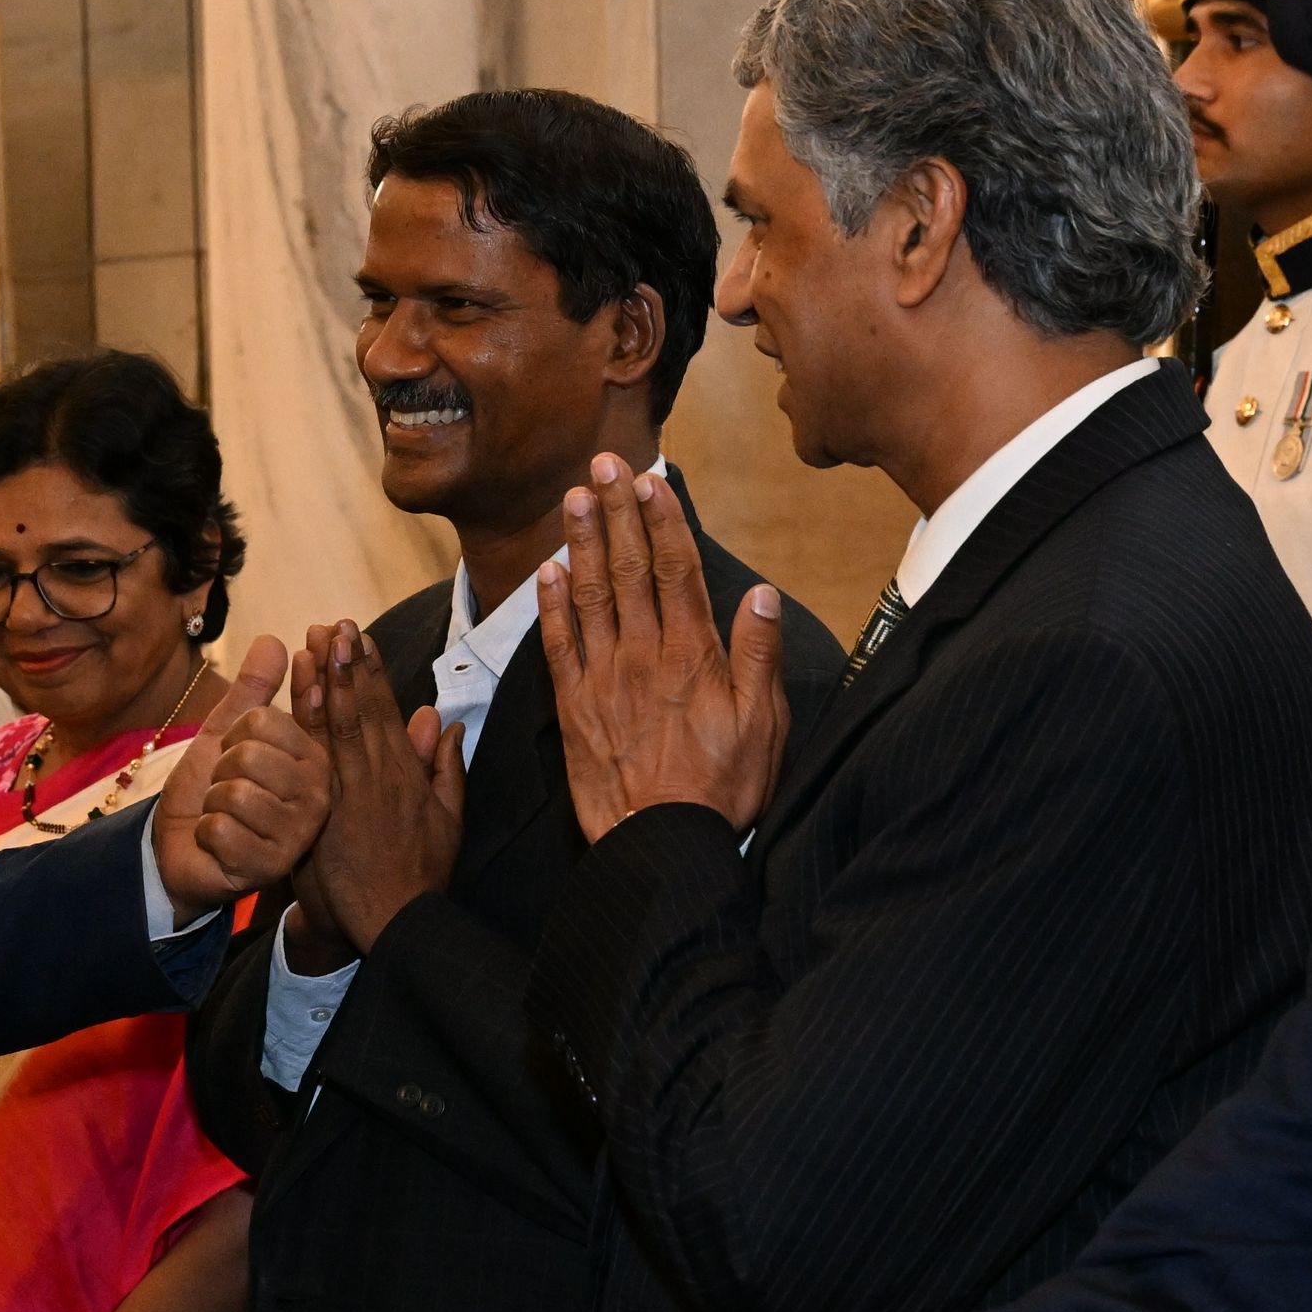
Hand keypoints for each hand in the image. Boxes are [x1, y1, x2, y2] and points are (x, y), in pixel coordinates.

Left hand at [154, 637, 331, 917]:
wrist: (184, 847)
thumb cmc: (212, 791)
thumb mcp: (228, 734)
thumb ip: (253, 691)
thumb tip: (274, 640)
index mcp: (314, 759)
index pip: (263, 721)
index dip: (234, 737)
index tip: (239, 758)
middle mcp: (317, 796)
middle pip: (247, 755)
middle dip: (220, 773)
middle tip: (227, 792)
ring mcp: (296, 835)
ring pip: (233, 793)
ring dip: (212, 805)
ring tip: (224, 817)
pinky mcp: (271, 866)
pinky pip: (220, 829)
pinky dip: (206, 833)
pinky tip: (219, 845)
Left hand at [285, 623, 465, 960]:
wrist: (393, 923)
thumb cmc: (419, 877)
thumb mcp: (448, 821)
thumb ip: (446, 770)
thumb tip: (444, 725)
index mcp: (408, 775)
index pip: (387, 711)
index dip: (372, 672)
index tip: (360, 637)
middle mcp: (382, 775)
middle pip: (363, 708)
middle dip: (348, 662)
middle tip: (335, 622)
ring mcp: (356, 792)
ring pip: (341, 723)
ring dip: (329, 678)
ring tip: (317, 639)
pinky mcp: (332, 811)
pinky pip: (319, 758)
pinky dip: (313, 720)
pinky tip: (302, 691)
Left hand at [536, 457, 787, 842]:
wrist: (662, 846)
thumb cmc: (722, 791)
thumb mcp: (763, 725)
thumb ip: (759, 655)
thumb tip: (761, 594)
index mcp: (694, 655)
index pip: (677, 571)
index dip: (663, 521)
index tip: (652, 482)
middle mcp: (644, 656)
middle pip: (630, 569)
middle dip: (618, 512)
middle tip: (603, 465)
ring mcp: (604, 679)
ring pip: (591, 595)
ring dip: (583, 542)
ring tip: (574, 498)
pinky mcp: (574, 708)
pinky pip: (559, 645)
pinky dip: (552, 604)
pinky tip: (548, 570)